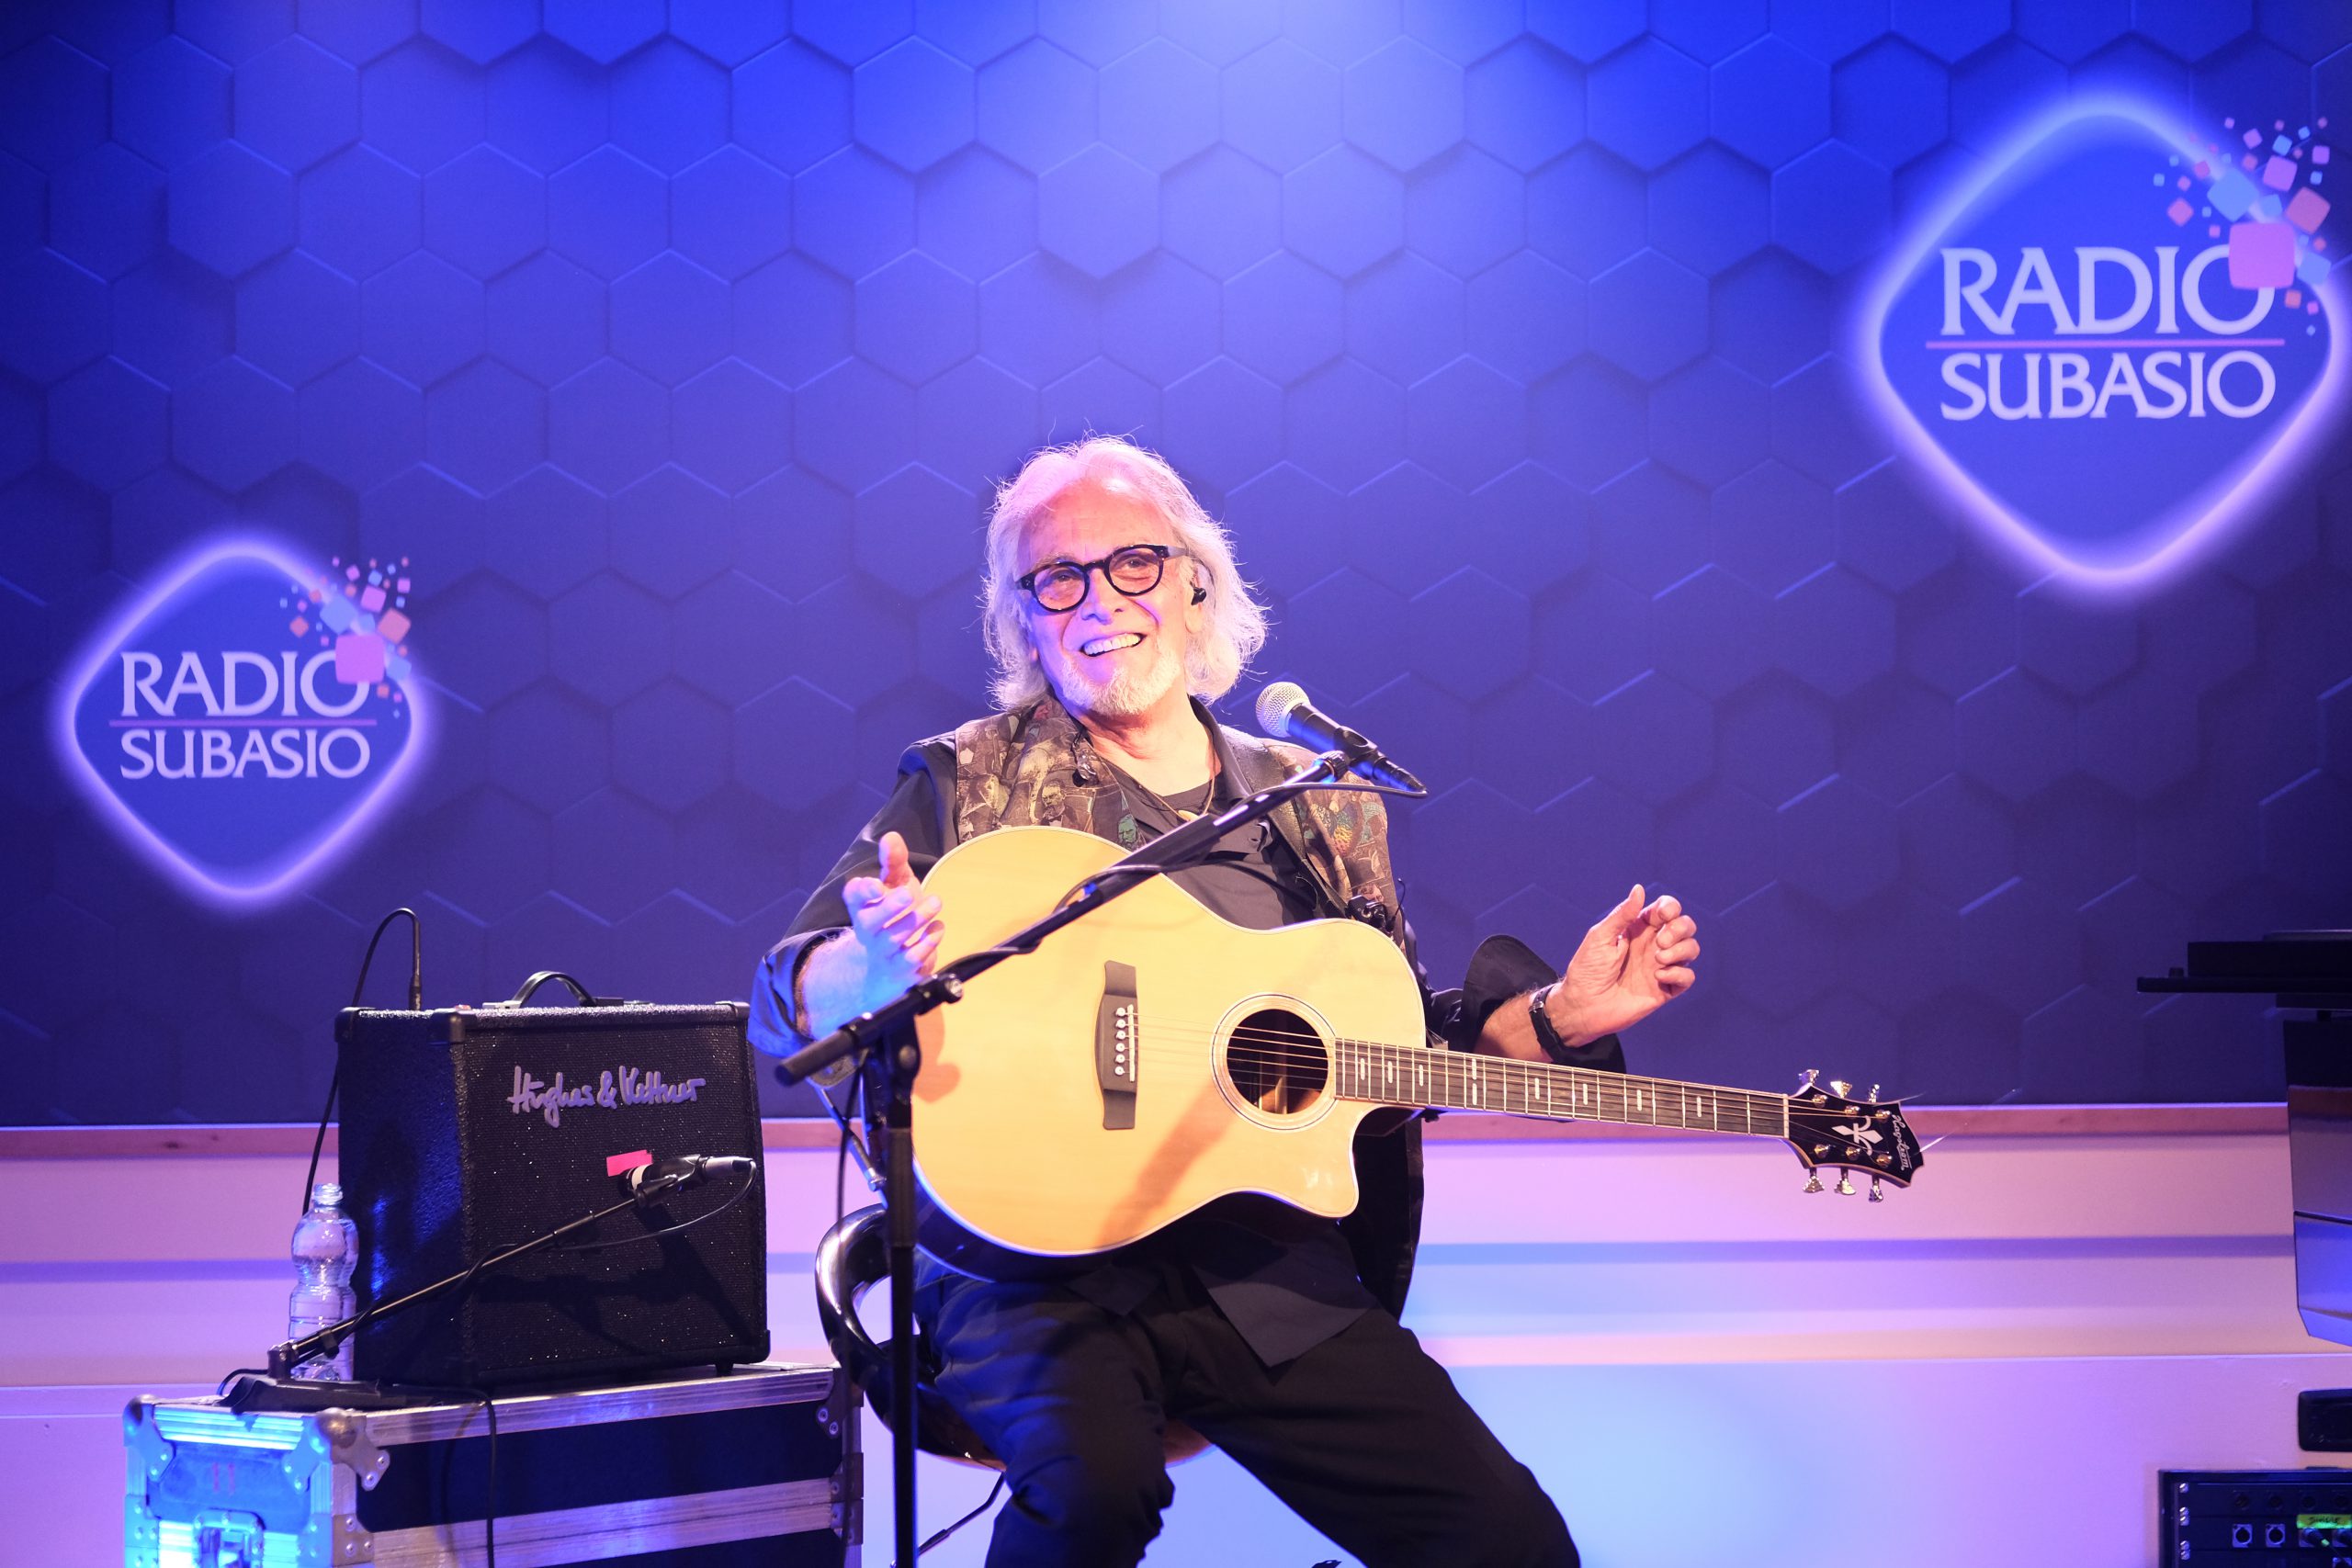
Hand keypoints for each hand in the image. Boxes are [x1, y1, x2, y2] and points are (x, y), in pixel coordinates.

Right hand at [839, 831, 941, 1007]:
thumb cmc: (894, 915)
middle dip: (889, 907)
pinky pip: (911, 961)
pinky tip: (938, 928)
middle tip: (908, 893)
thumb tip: (891, 837)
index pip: (854, 897)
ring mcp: (883, 953)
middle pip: (870, 922)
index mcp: (863, 906)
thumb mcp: (895, 884)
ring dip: (916, 920)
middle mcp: (868, 931)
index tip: (876, 884)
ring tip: (935, 901)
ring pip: (894, 939)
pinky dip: (927, 944)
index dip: (862, 891)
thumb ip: (893, 861)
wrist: (893, 964)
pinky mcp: (901, 970)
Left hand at [1548, 885, 1699, 1044]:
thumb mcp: (1600, 937)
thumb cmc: (1587, 970)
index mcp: (1638, 929)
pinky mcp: (1665, 989)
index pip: (1667, 909)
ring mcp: (1660, 967)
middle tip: (1660, 942)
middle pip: (1685, 926)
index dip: (1671, 908)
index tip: (1662, 915)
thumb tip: (1639, 888)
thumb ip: (1622, 915)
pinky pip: (1688, 977)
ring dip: (1681, 950)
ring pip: (1691, 949)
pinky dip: (1679, 974)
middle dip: (1680, 928)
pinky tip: (1658, 978)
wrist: (1583, 1007)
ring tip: (1658, 959)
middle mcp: (1653, 945)